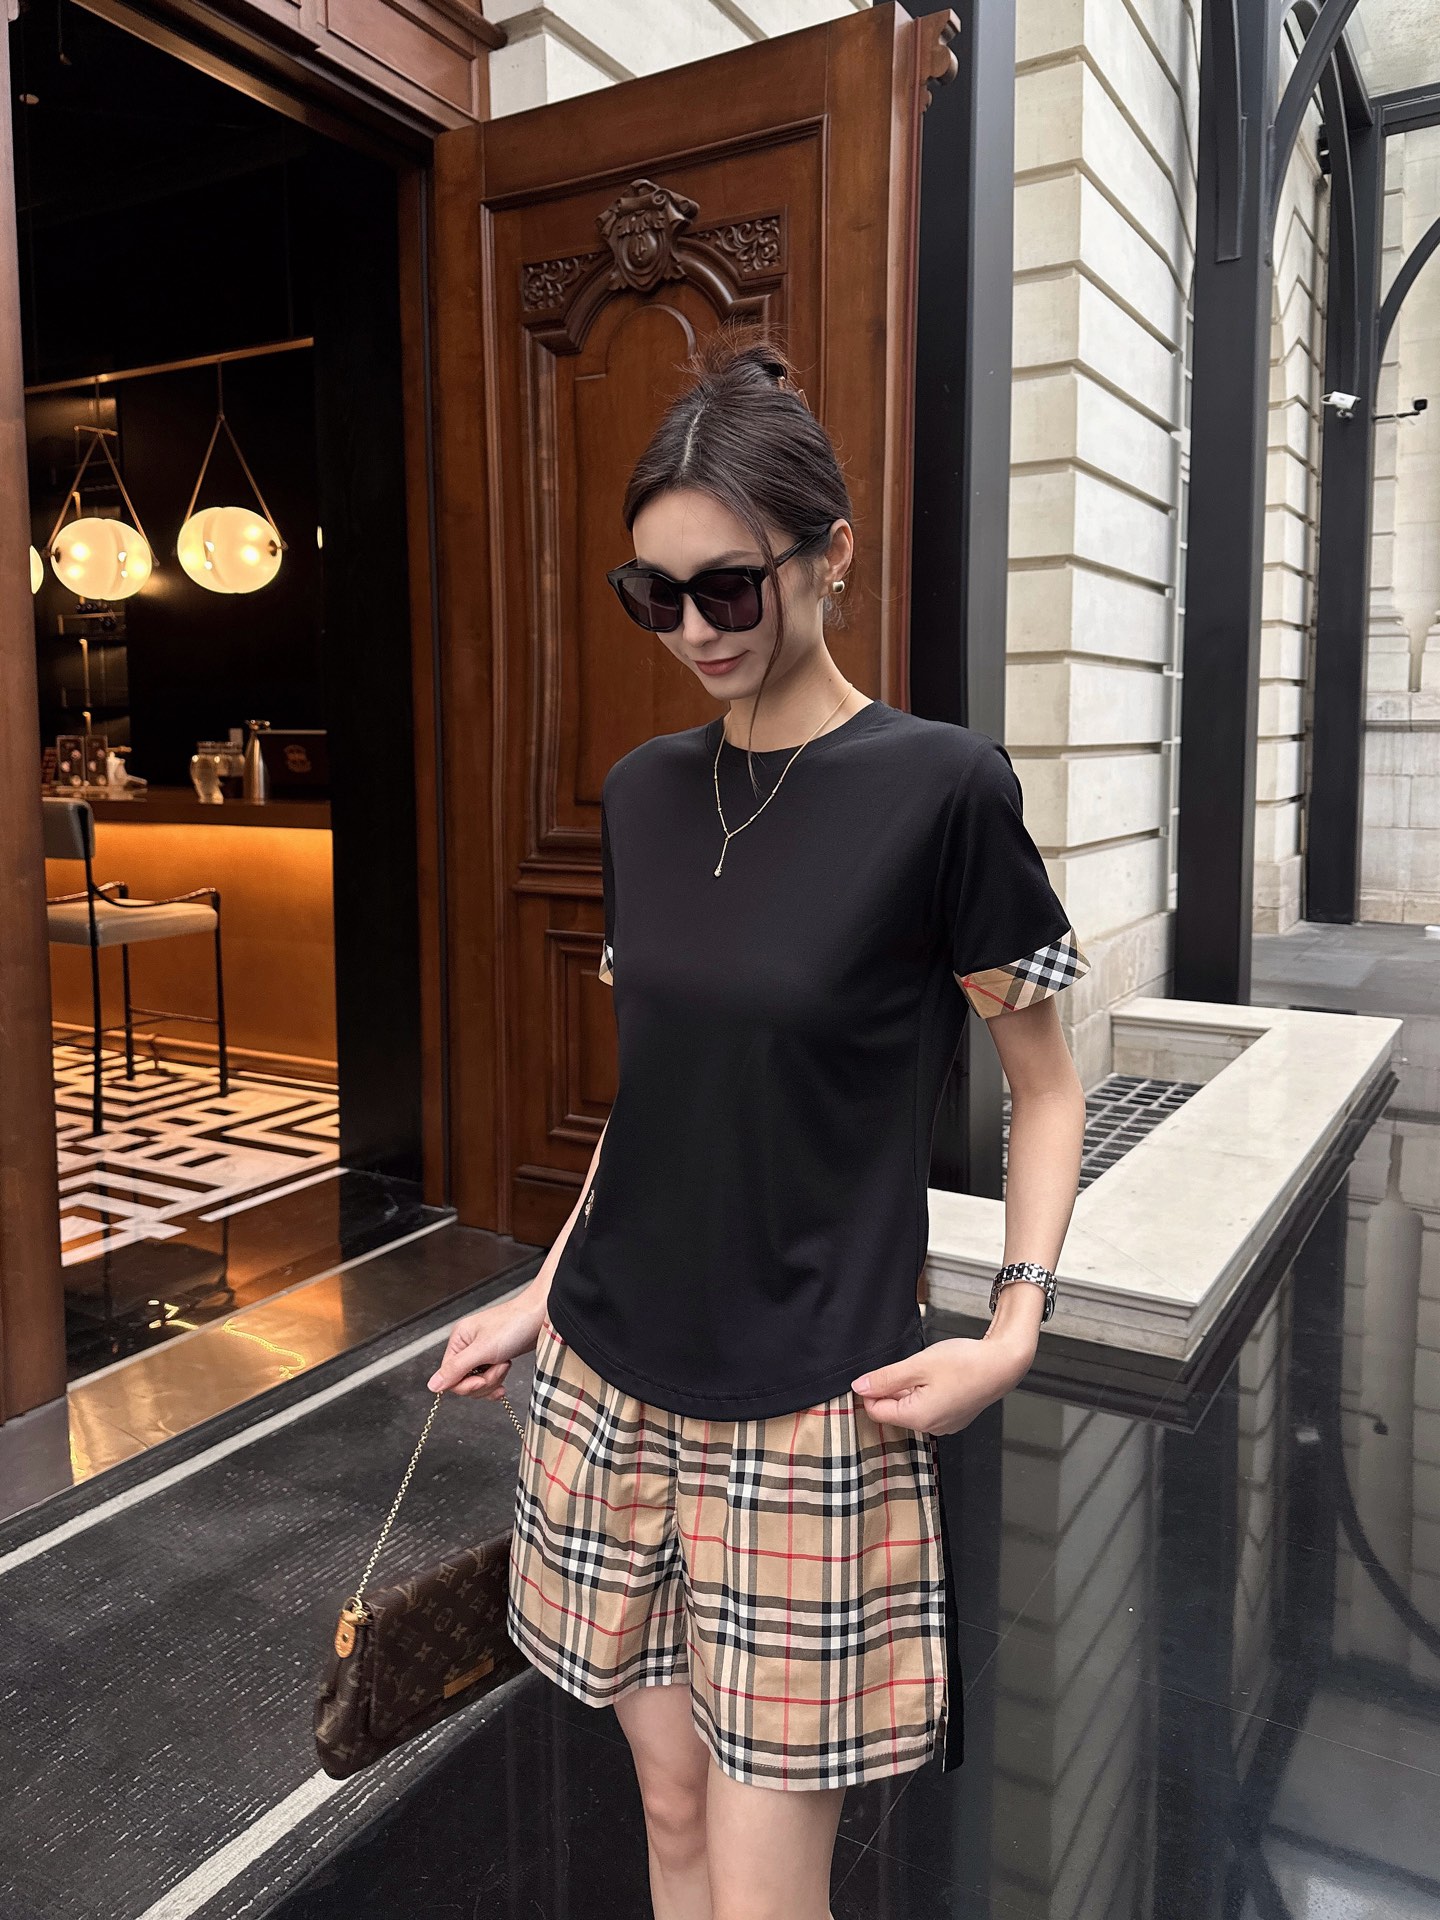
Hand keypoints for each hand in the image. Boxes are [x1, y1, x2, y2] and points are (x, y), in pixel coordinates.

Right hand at [426, 1286, 546, 1399]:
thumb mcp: (482, 1350)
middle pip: (464, 1382)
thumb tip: (432, 1385)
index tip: (481, 1381)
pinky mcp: (495, 1358)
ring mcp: (482, 1353)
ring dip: (494, 1380)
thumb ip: (456, 1369)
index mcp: (458, 1340)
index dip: (466, 1384)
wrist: (542, 1316)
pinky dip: (497, 1382)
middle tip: (498, 1368)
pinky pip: (489, 1380)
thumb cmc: (514, 1324)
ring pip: (478, 1383)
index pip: (449, 1376)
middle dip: (483, 1381)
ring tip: (505, 1365)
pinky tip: (504, 1381)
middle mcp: (467, 1347)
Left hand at [851, 1335, 1033, 1435]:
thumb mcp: (918, 1365)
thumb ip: (885, 1378)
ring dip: (909, 1390)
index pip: (876, 1412)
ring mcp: (944, 1425)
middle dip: (892, 1390)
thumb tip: (859, 1387)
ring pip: (911, 1408)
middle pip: (893, 1412)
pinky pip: (928, 1409)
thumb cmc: (966, 1363)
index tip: (879, 1373)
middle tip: (908, 1367)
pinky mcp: (954, 1418)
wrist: (1002, 1364)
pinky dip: (925, 1393)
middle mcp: (931, 1428)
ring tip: (927, 1371)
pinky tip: (938, 1378)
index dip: (871, 1390)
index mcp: (918, 1417)